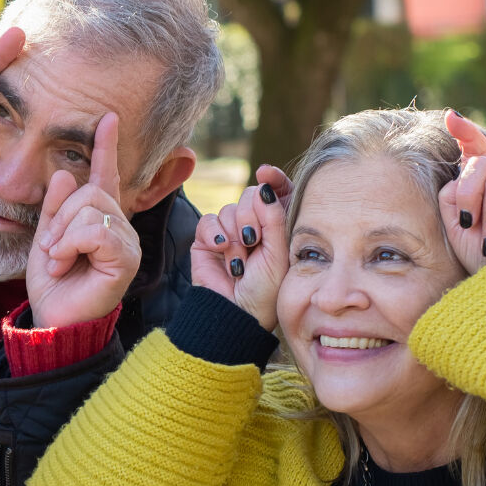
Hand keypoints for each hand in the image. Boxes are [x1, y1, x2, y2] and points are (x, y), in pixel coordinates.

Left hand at [26, 112, 141, 329]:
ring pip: (91, 209)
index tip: (108, 118)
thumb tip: (63, 173)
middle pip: (90, 191)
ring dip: (62, 234)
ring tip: (58, 259)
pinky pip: (96, 230)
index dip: (106, 147)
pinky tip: (65, 263)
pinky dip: (71, 244)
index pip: (105, 176)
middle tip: (51, 248)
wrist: (54, 317)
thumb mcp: (46, 236)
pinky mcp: (126, 258)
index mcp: (99, 218)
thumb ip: (55, 206)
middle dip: (60, 217)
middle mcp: (119, 226)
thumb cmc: (53, 283)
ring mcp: (126, 241)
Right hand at [189, 165, 292, 330]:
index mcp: (277, 227)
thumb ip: (274, 217)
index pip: (276, 192)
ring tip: (239, 260)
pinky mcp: (207, 240)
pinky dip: (215, 234)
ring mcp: (230, 232)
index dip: (273, 180)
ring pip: (230, 209)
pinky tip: (222, 250)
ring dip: (234, 235)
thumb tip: (264, 185)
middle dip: (251, 216)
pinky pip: (209, 220)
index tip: (267, 173)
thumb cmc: (264, 289)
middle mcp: (254, 226)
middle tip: (253, 241)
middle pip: (250, 196)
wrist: (236, 312)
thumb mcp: (278, 252)